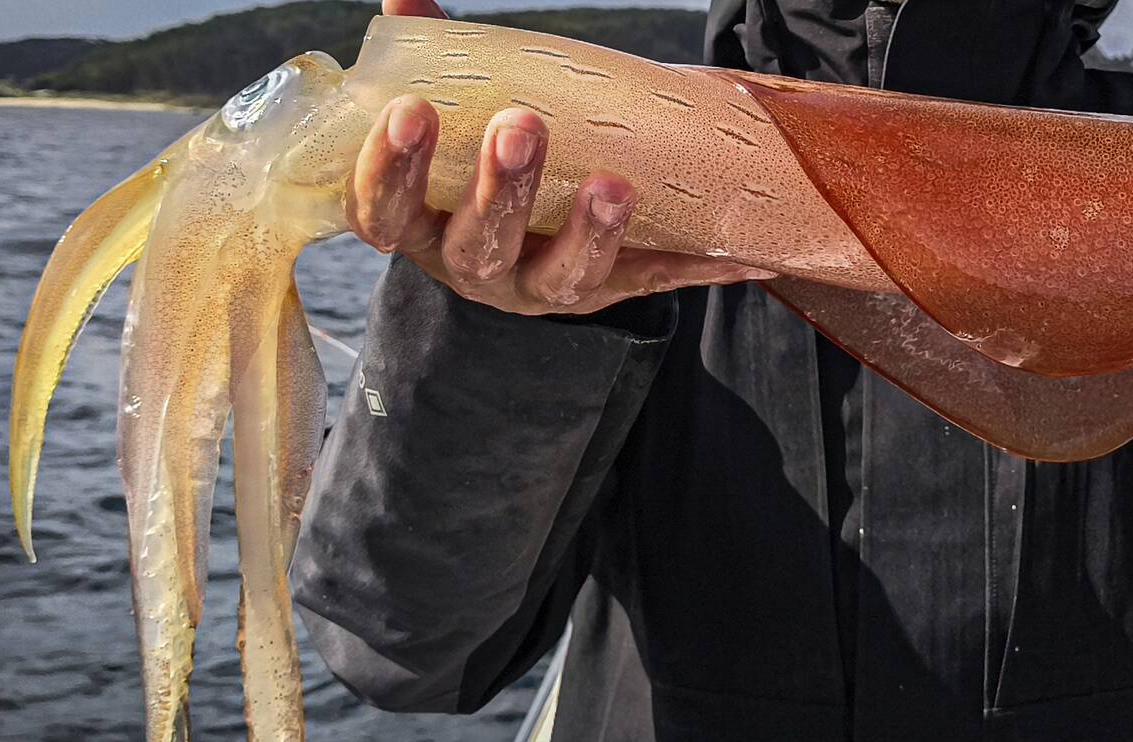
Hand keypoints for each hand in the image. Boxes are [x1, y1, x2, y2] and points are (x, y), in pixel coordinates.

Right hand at [347, 0, 772, 315]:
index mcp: (423, 226)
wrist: (532, 245)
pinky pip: (654, 282)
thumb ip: (433, 59)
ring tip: (615, 185)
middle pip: (480, 244)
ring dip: (590, 233)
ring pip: (562, 278)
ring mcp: (542, 287)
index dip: (391, 170)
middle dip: (501, 189)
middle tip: (521, 125)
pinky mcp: (611, 292)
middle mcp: (477, 267)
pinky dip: (701, 265)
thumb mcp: (454, 119)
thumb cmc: (480, 165)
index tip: (408, 110)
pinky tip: (747, 251)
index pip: (385, 211)